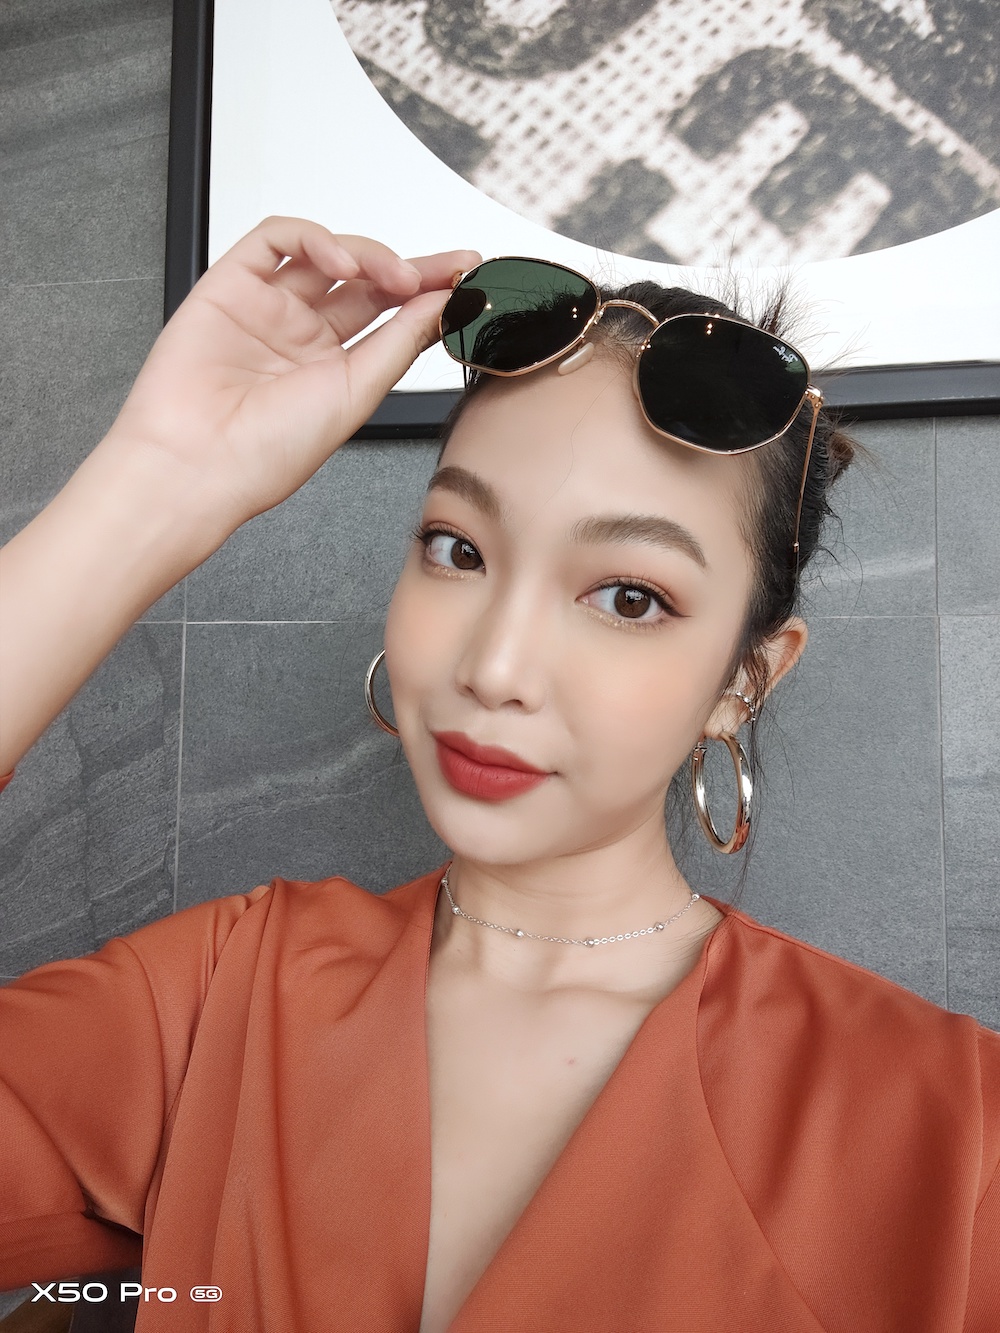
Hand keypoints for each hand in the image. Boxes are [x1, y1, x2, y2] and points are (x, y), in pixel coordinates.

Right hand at [108, 216, 479, 532]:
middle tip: (450, 268)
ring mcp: (267, 308)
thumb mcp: (357, 396)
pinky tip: (341, 262)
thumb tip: (441, 306)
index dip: (429, 297)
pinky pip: (274, 239)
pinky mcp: (230, 284)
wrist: (198, 463)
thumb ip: (399, 345)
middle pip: (366, 283)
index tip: (469, 282)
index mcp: (334, 369)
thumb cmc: (267, 452)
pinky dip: (314, 239)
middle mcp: (302, 336)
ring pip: (326, 255)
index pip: (391, 318)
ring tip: (398, 276)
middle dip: (412, 269)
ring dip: (369, 255)